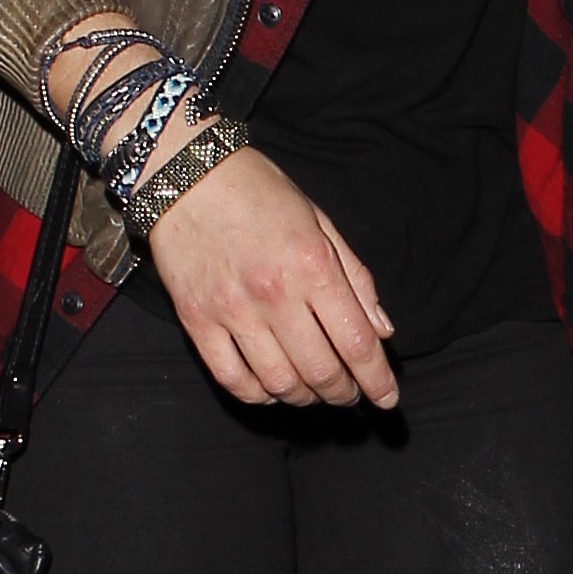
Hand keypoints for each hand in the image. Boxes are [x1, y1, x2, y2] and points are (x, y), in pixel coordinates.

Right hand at [144, 140, 399, 411]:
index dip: (377, 381)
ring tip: (313, 393)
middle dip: (343, 394)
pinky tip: (271, 389)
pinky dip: (257, 395)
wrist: (185, 172)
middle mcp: (274, 294)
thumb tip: (382, 330)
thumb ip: (355, 278)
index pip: (357, 343)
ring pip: (278, 383)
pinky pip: (231, 378)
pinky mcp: (196, 320)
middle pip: (320, 372)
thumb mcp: (320, 222)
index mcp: (313, 266)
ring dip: (303, 398)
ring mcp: (232, 310)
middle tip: (349, 396)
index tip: (387, 400)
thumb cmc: (260, 193)